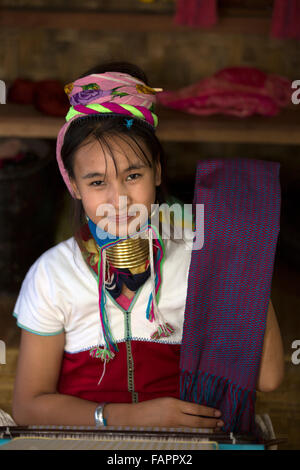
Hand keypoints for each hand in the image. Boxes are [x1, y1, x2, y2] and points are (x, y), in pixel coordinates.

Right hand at [104, 397, 223, 428]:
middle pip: (197, 420)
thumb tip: (194, 409)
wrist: (137, 416)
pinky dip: (196, 430)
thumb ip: (180, 405)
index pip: (196, 408)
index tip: (218, 412)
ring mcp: (173, 424)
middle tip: (221, 422)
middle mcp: (176, 414)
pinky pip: (186, 430)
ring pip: (193, 427)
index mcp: (175, 403)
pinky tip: (202, 430)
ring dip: (206, 426)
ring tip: (215, 427)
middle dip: (211, 422)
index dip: (208, 411)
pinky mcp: (171, 430)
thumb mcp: (167, 400)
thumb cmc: (151, 406)